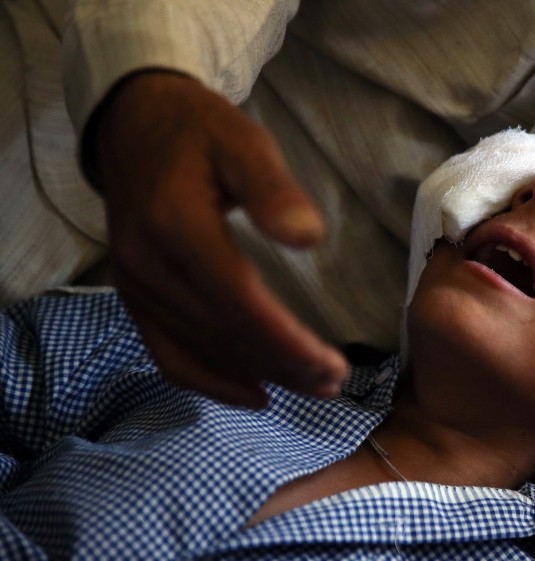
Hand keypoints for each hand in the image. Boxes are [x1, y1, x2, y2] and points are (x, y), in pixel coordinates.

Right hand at [94, 71, 347, 407]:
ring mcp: (134, 285)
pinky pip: (167, 353)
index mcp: (175, 223)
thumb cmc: (201, 133)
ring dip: (257, 375)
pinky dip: (210, 381)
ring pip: (199, 350)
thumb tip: (309, 236)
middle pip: (221, 333)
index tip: (331, 363)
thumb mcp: (244, 143)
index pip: (235, 299)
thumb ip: (273, 190)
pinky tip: (254, 394)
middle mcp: (146, 263)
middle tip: (334, 382)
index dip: (284, 340)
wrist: (135, 125)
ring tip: (312, 388)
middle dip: (282, 365)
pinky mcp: (133, 296)